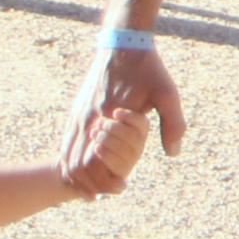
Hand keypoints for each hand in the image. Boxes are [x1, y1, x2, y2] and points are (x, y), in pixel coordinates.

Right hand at [70, 42, 187, 187]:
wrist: (123, 44)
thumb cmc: (148, 69)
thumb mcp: (168, 93)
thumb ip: (173, 122)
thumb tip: (173, 153)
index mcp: (107, 118)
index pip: (94, 162)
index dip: (104, 181)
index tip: (119, 189)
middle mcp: (87, 119)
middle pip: (76, 165)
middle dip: (89, 184)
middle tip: (106, 195)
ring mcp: (78, 115)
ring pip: (66, 156)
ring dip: (76, 176)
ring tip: (91, 191)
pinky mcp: (76, 111)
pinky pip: (65, 143)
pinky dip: (69, 162)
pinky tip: (80, 171)